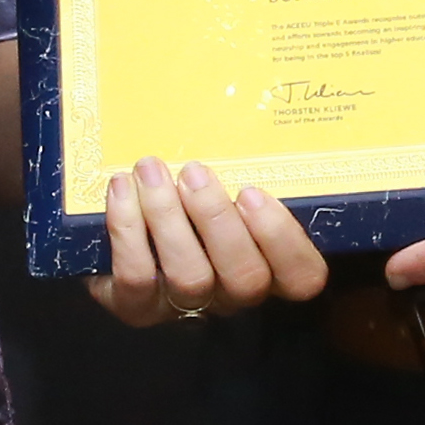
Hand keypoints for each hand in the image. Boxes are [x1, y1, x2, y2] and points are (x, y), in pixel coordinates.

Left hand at [84, 158, 328, 327]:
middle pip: (245, 278)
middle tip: (194, 172)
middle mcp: (233, 294)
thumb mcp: (225, 182)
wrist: (121, 229)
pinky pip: (137, 279)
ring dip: (168, 218)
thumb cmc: (189, 195)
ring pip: (191, 278)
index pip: (303, 275)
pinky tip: (121, 188)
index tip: (252, 192)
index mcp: (268, 265)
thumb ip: (242, 171)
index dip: (283, 239)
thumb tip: (242, 117)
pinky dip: (128, 230)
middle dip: (217, 220)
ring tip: (150, 171)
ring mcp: (186, 306)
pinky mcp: (138, 307)